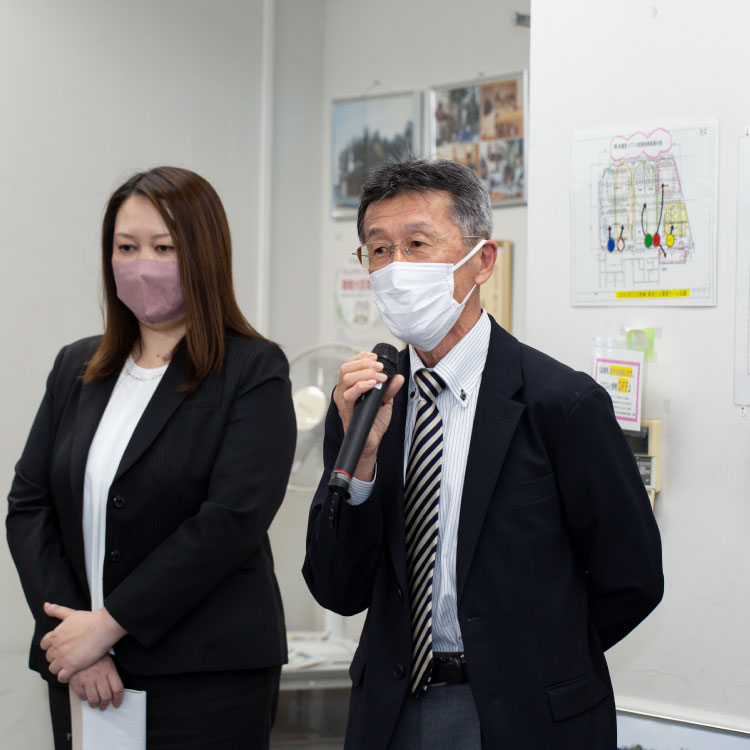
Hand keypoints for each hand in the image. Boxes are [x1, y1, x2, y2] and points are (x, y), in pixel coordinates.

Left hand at [40, 604, 126, 682]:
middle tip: (68, 655)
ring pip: (53, 669)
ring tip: (70, 664)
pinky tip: (72, 672)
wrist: (104, 627)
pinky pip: (61, 677)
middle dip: (57, 657)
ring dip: (60, 668)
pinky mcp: (71, 667)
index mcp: (55, 635)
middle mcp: (56, 647)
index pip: (44, 645)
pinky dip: (65, 677)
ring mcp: (63, 658)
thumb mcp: (71, 613)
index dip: (52, 647)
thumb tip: (46, 606)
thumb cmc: (91, 620)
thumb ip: (57, 610)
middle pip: (49, 658)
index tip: (60, 647)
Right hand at [69, 655, 123, 709]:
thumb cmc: (95, 656)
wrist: (78, 648)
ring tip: (96, 704)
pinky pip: (82, 697)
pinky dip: (85, 699)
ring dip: (95, 704)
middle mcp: (99, 676)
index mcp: (109, 670)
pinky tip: (86, 696)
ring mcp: (88, 680)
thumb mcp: (107, 661)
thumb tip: (115, 690)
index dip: (118, 699)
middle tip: (104, 705)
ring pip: (94, 700)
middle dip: (106, 704)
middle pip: (106, 697)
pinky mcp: (77, 683)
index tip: (117, 703)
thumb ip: (111, 674)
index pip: (117, 689)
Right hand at [333, 351, 403, 480]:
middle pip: (346, 368)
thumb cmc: (373, 422)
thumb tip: (398, 376)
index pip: (349, 365)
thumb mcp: (385, 401)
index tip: (375, 357)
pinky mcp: (347, 411)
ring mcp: (344, 401)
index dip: (361, 357)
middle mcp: (343, 392)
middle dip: (364, 363)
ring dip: (365, 373)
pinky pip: (349, 395)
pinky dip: (361, 386)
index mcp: (349, 386)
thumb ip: (390, 388)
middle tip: (380, 366)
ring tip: (379, 376)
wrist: (371, 443)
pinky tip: (372, 384)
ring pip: (346, 378)